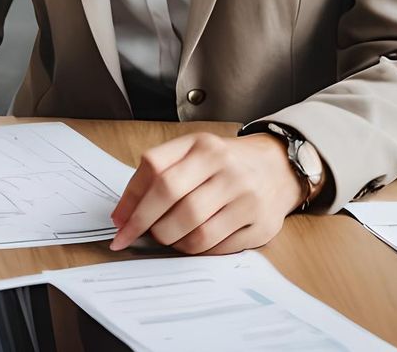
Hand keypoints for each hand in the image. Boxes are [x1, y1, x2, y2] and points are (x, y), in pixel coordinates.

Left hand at [108, 131, 302, 254]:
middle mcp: (226, 168)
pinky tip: (192, 241)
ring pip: (195, 231)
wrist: (277, 167)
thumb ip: (156, 173)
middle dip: (147, 225)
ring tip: (168, 237)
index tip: (119, 223)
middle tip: (138, 235)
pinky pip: (217, 247)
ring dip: (172, 241)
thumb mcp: (192, 151)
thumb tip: (123, 215)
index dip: (131, 200)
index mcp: (203, 145)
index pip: (156, 170)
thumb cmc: (223, 162)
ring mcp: (246, 198)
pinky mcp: (260, 226)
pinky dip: (196, 250)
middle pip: (173, 202)